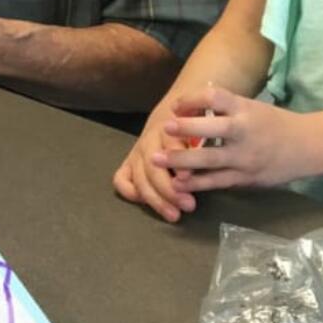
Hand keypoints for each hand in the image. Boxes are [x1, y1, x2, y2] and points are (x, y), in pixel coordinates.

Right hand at [112, 99, 196, 222]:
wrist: (174, 108)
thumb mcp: (201, 123)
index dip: (177, 160)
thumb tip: (193, 167)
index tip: (187, 176)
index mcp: (169, 127)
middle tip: (189, 205)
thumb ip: (198, 142)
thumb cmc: (193, 118)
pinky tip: (146, 203)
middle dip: (169, 190)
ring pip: (139, 177)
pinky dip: (130, 192)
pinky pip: (121, 179)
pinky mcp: (129, 160)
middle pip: (152, 167)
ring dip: (155, 199)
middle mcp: (149, 139)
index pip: (169, 144)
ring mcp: (137, 151)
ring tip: (174, 215)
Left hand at [157, 85, 308, 192]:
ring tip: (157, 159)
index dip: (192, 99)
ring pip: (209, 160)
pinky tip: (177, 183)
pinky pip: (217, 181)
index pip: (215, 96)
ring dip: (181, 160)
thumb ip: (226, 105)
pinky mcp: (246, 178)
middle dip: (185, 129)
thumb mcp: (252, 106)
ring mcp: (245, 157)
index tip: (176, 106)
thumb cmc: (275, 123)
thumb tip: (195, 97)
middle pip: (211, 129)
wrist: (308, 147)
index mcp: (245, 109)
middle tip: (163, 128)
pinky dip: (196, 183)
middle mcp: (244, 131)